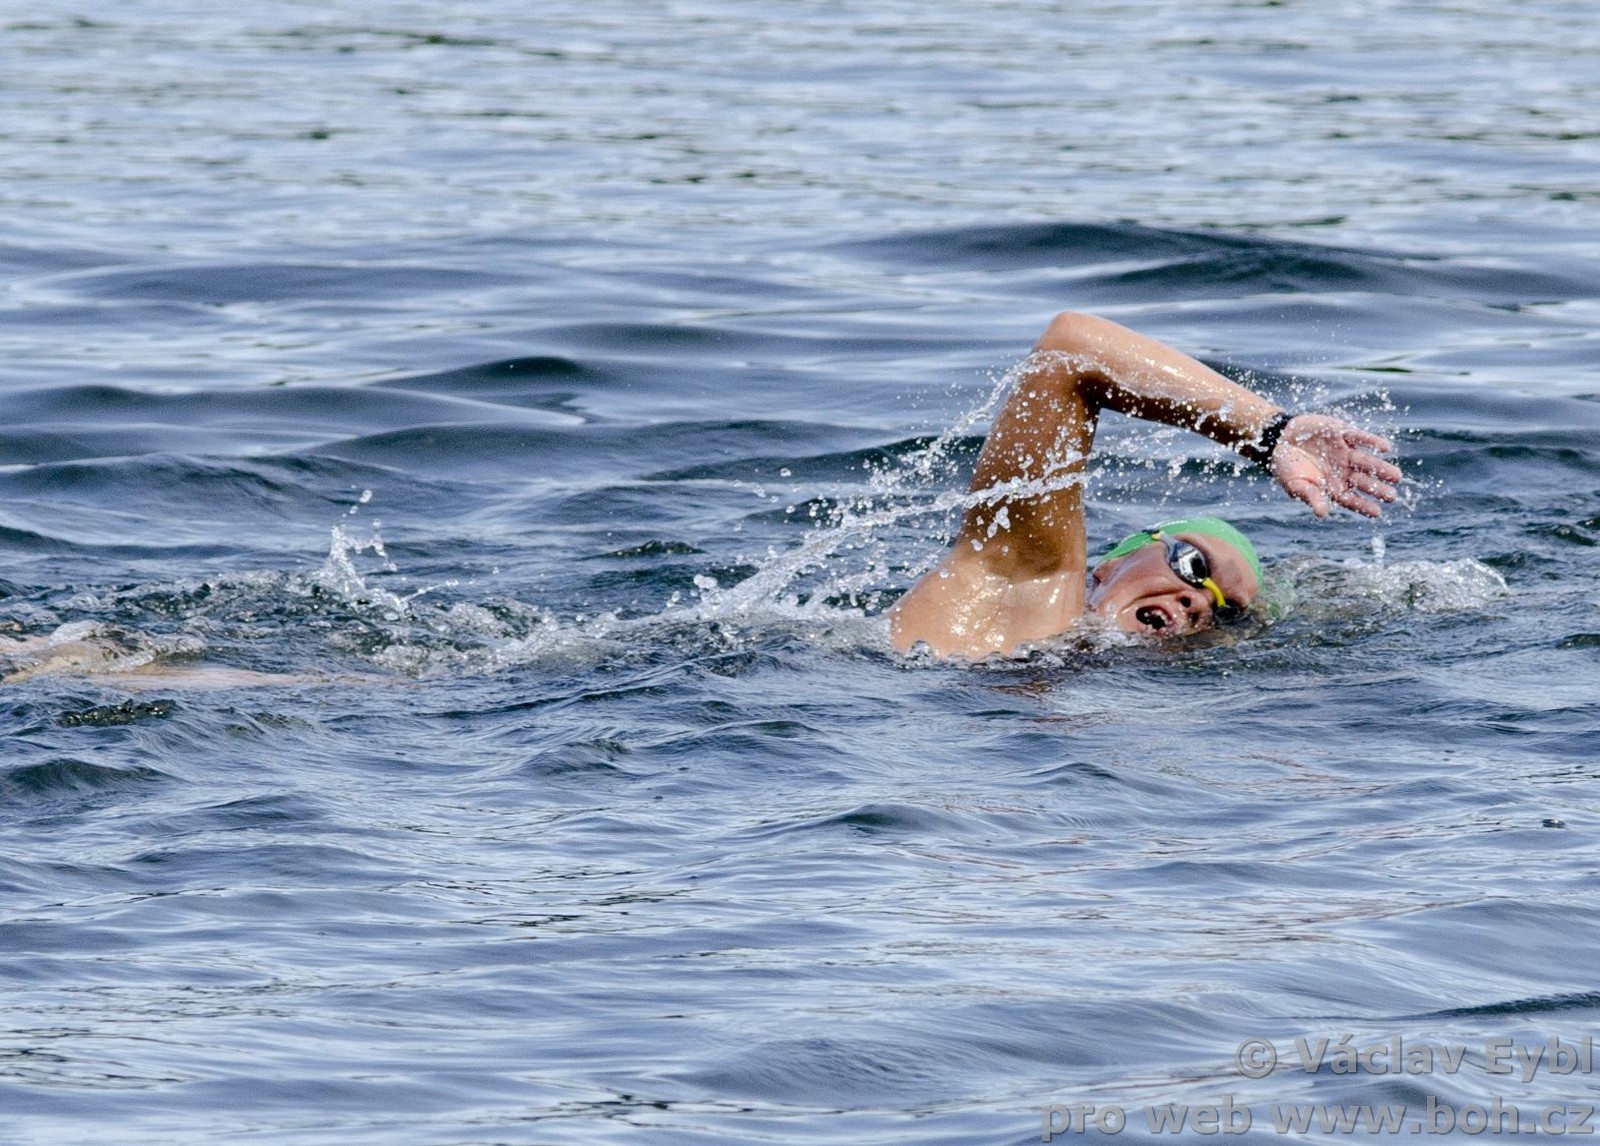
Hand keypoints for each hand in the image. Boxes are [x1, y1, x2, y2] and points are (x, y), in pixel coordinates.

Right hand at [1269, 414, 1400, 517]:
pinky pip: (1359, 438)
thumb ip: (1311, 496)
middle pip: (1364, 482)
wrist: (1279, 440)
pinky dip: (1372, 442)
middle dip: (1378, 489)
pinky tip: (1385, 448)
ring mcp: (1344, 453)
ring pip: (1367, 462)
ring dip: (1381, 468)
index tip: (1377, 512)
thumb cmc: (1286, 467)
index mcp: (1333, 486)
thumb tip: (1322, 514)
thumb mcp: (1296, 484)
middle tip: (1392, 497)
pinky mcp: (1342, 434)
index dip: (1363, 505)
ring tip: (1396, 477)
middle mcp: (1343, 471)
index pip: (1351, 499)